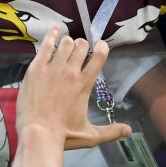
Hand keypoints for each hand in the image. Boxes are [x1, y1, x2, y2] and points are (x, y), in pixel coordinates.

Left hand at [17, 26, 130, 149]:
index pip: (99, 56)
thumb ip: (110, 131)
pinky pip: (46, 44)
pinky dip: (52, 35)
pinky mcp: (36, 68)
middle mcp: (71, 72)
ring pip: (65, 42)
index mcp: (85, 84)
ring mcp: (53, 68)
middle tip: (77, 53)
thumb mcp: (90, 135)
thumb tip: (129, 131)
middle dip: (82, 46)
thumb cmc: (64, 135)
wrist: (39, 135)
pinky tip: (55, 30)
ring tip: (64, 48)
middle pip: (81, 44)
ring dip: (67, 43)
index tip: (99, 46)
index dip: (101, 47)